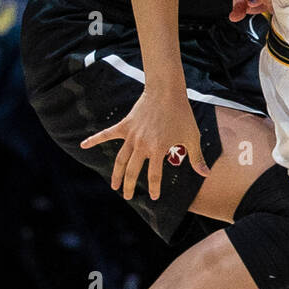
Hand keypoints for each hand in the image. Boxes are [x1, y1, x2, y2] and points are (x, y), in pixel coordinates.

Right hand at [80, 89, 208, 200]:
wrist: (166, 92)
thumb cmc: (181, 114)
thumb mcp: (192, 137)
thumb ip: (196, 157)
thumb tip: (206, 173)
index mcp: (158, 150)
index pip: (154, 175)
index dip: (154, 187)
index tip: (154, 196)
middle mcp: (142, 145)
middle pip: (132, 171)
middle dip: (129, 186)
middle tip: (127, 196)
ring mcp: (131, 136)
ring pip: (119, 159)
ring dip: (115, 174)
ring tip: (113, 186)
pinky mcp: (125, 126)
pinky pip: (107, 134)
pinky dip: (94, 140)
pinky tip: (83, 145)